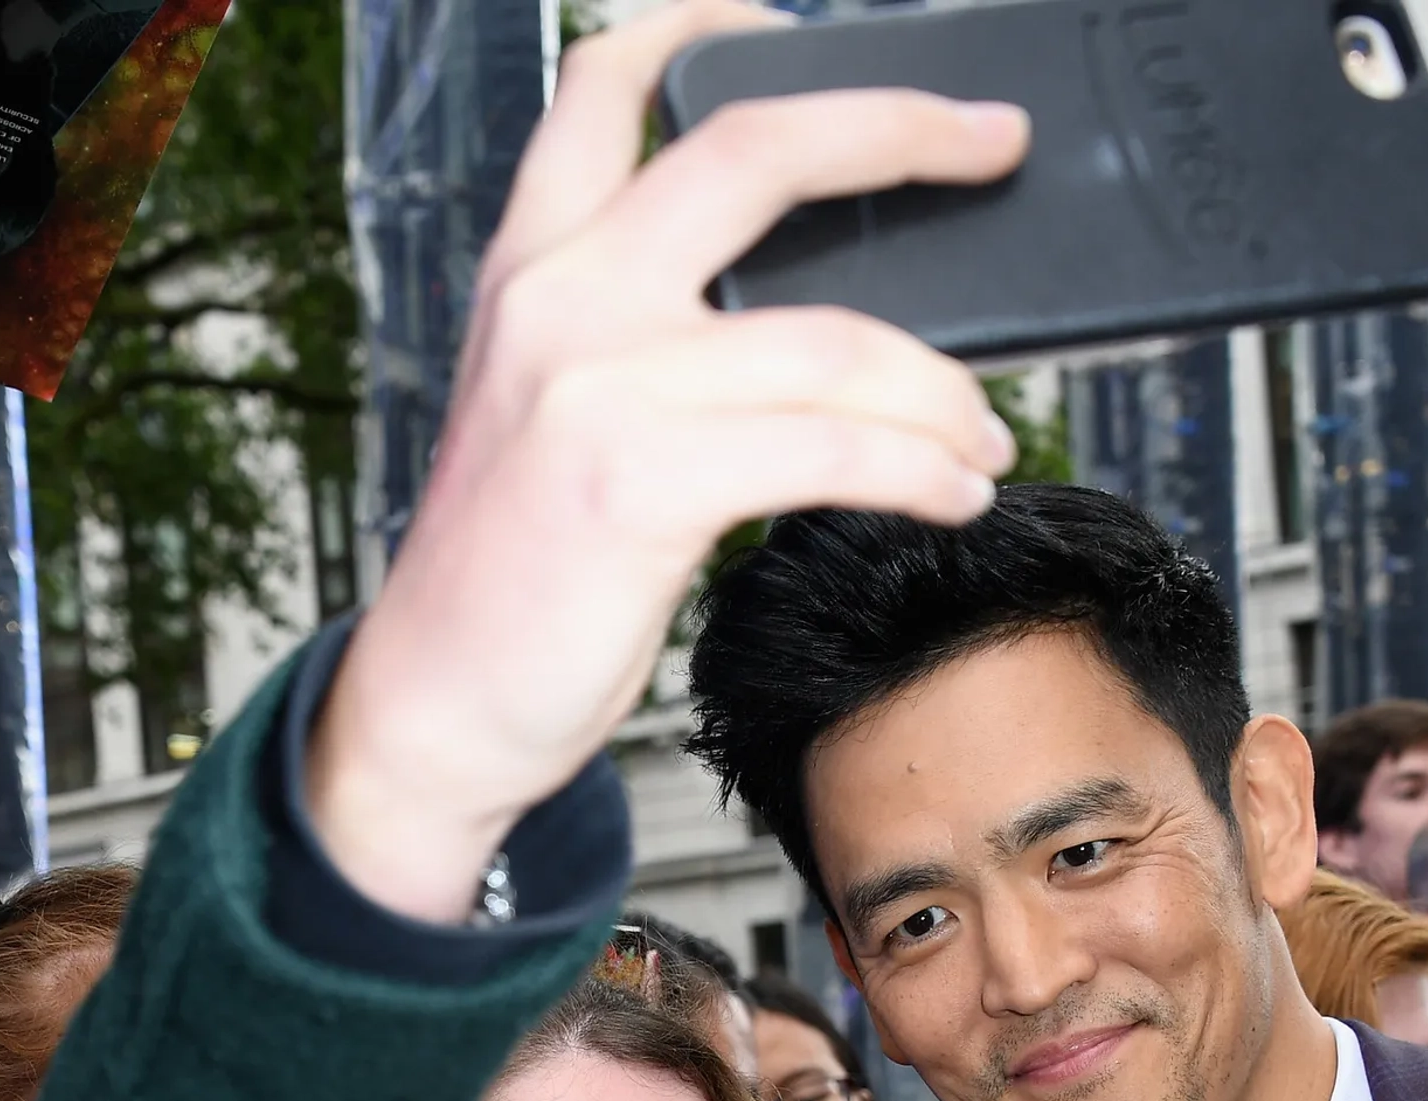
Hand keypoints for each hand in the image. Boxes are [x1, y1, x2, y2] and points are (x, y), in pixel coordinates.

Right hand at [311, 0, 1028, 921]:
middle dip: (898, 127)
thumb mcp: (553, 419)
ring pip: (832, 340)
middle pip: (755, 152)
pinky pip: (832, 449)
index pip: (609, 85)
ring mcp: (597, 383)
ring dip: (941, 389)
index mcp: (530, 267)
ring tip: (982, 437)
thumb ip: (646, 346)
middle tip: (992, 140)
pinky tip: (953, 492)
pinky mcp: (640, 482)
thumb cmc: (512, 579)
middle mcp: (559, 297)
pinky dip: (918, 470)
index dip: (706, 21)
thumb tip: (814, 335)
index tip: (793, 15)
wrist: (435, 703)